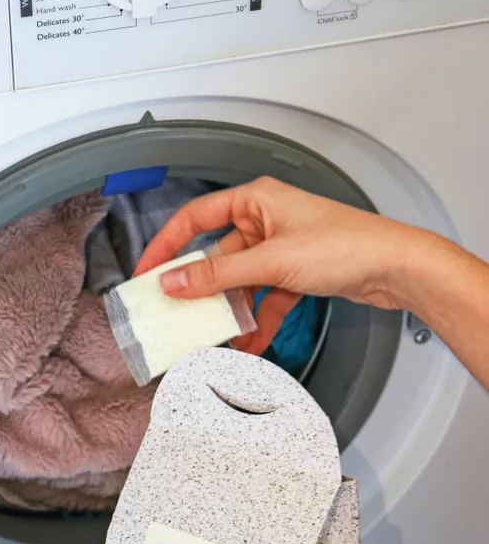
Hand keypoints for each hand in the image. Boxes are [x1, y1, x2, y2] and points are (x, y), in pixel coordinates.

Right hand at [134, 177, 430, 355]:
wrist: (396, 266)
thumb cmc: (346, 244)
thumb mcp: (271, 261)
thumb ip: (219, 275)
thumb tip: (175, 281)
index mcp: (254, 201)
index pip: (195, 218)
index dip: (166, 244)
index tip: (148, 271)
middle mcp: (265, 220)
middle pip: (217, 255)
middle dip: (200, 288)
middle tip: (176, 311)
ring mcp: (280, 248)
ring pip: (240, 282)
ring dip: (230, 310)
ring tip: (214, 335)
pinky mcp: (295, 273)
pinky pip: (264, 298)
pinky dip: (257, 320)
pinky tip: (251, 343)